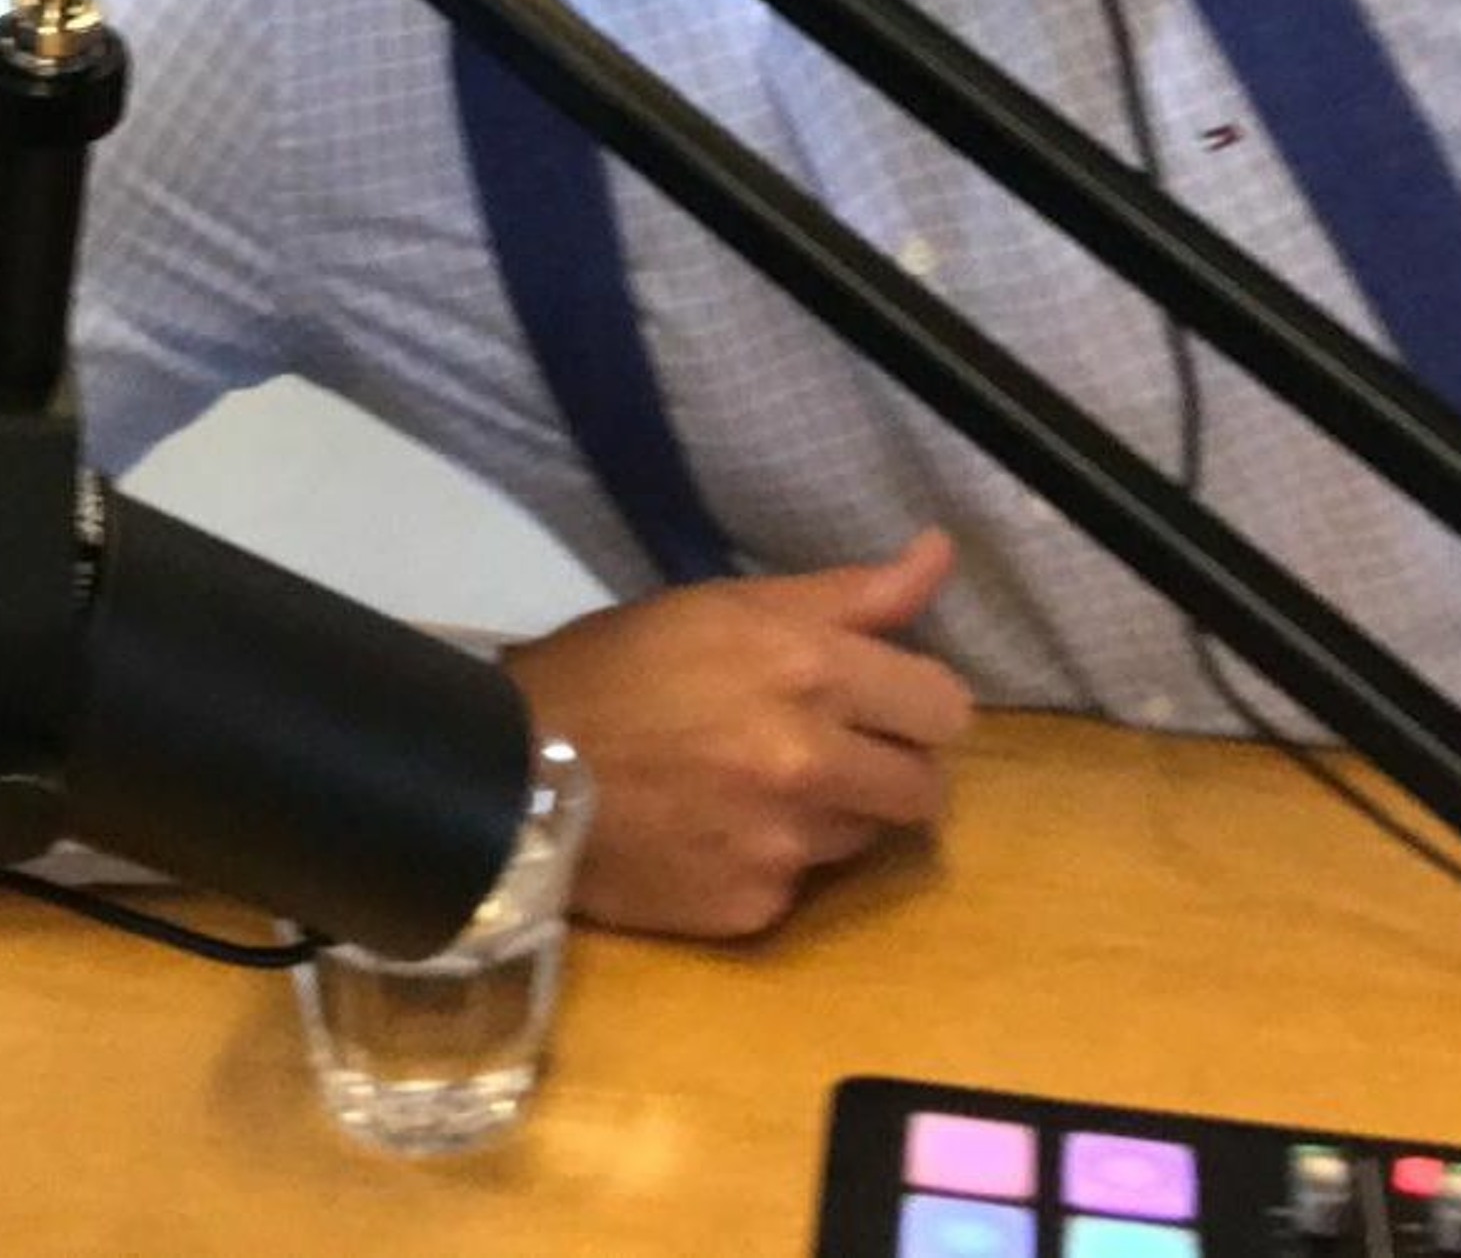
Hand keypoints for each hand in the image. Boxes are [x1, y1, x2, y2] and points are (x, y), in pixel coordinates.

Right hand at [506, 527, 973, 940]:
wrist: (515, 771)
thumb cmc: (619, 667)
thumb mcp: (726, 605)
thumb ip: (848, 594)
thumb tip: (941, 552)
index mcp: (808, 668)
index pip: (945, 707)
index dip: (916, 703)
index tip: (878, 701)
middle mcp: (811, 761)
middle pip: (926, 788)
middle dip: (889, 767)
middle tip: (827, 749)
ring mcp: (786, 844)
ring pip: (867, 838)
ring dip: (833, 815)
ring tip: (755, 786)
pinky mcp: (757, 909)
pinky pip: (803, 885)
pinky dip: (774, 861)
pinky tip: (715, 832)